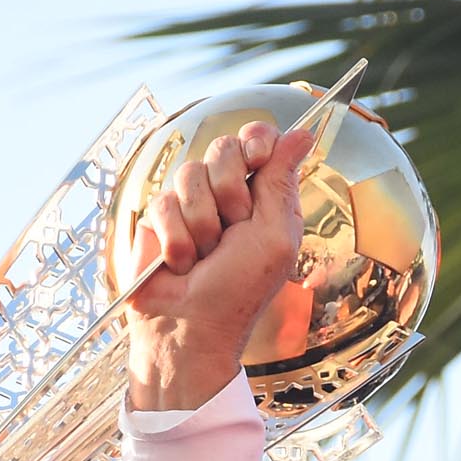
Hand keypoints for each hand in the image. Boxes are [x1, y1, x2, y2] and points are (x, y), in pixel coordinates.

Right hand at [122, 121, 314, 411]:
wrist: (189, 327)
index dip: (256, 141)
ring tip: (204, 257)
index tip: (256, 158)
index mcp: (264, 196)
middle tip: (232, 231)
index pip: (259, 139)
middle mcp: (227, 194)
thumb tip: (303, 133)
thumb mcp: (275, 236)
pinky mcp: (157, 219)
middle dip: (229, 191)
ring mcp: (190, 204)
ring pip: (189, 174)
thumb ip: (282, 182)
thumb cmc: (239, 291)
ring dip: (202, 223)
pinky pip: (162, 202)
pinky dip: (175, 238)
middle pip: (223, 148)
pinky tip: (179, 264)